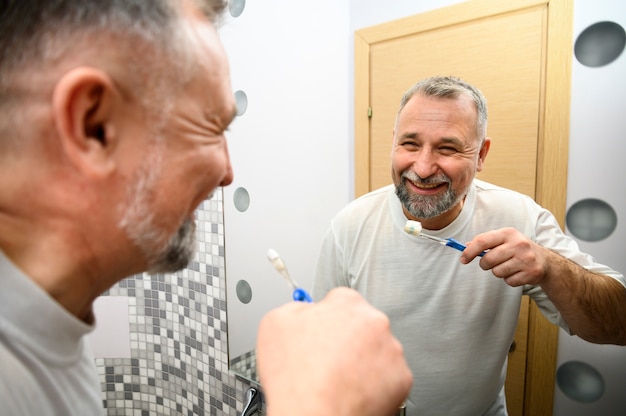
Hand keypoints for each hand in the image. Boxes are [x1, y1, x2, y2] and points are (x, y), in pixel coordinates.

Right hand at [256, 287, 411, 415]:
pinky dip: (374, 383)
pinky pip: (388, 376)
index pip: (340, 300)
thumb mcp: (276, 323)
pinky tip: (352, 390)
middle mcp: (375, 323)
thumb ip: (296, 308)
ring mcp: (391, 351)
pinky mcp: (401, 379)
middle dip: (347, 339)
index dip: (327, 318)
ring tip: (338, 379)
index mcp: (347, 304)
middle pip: (362, 324)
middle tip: (327, 359)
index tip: (322, 330)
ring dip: (362, 360)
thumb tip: (304, 310)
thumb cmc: (297, 379)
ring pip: (377, 350)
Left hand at [460, 227, 549, 286]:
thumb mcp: (504, 239)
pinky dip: (509, 279)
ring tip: (508, 266)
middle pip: (488, 259)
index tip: (463, 259)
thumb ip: (485, 241)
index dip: (470, 252)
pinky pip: (508, 281)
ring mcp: (526, 259)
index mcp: (509, 233)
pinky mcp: (531, 273)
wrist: (544, 260)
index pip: (483, 241)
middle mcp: (519, 244)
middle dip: (485, 264)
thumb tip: (466, 246)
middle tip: (490, 263)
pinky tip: (516, 272)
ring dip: (498, 272)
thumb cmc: (518, 248)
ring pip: (497, 272)